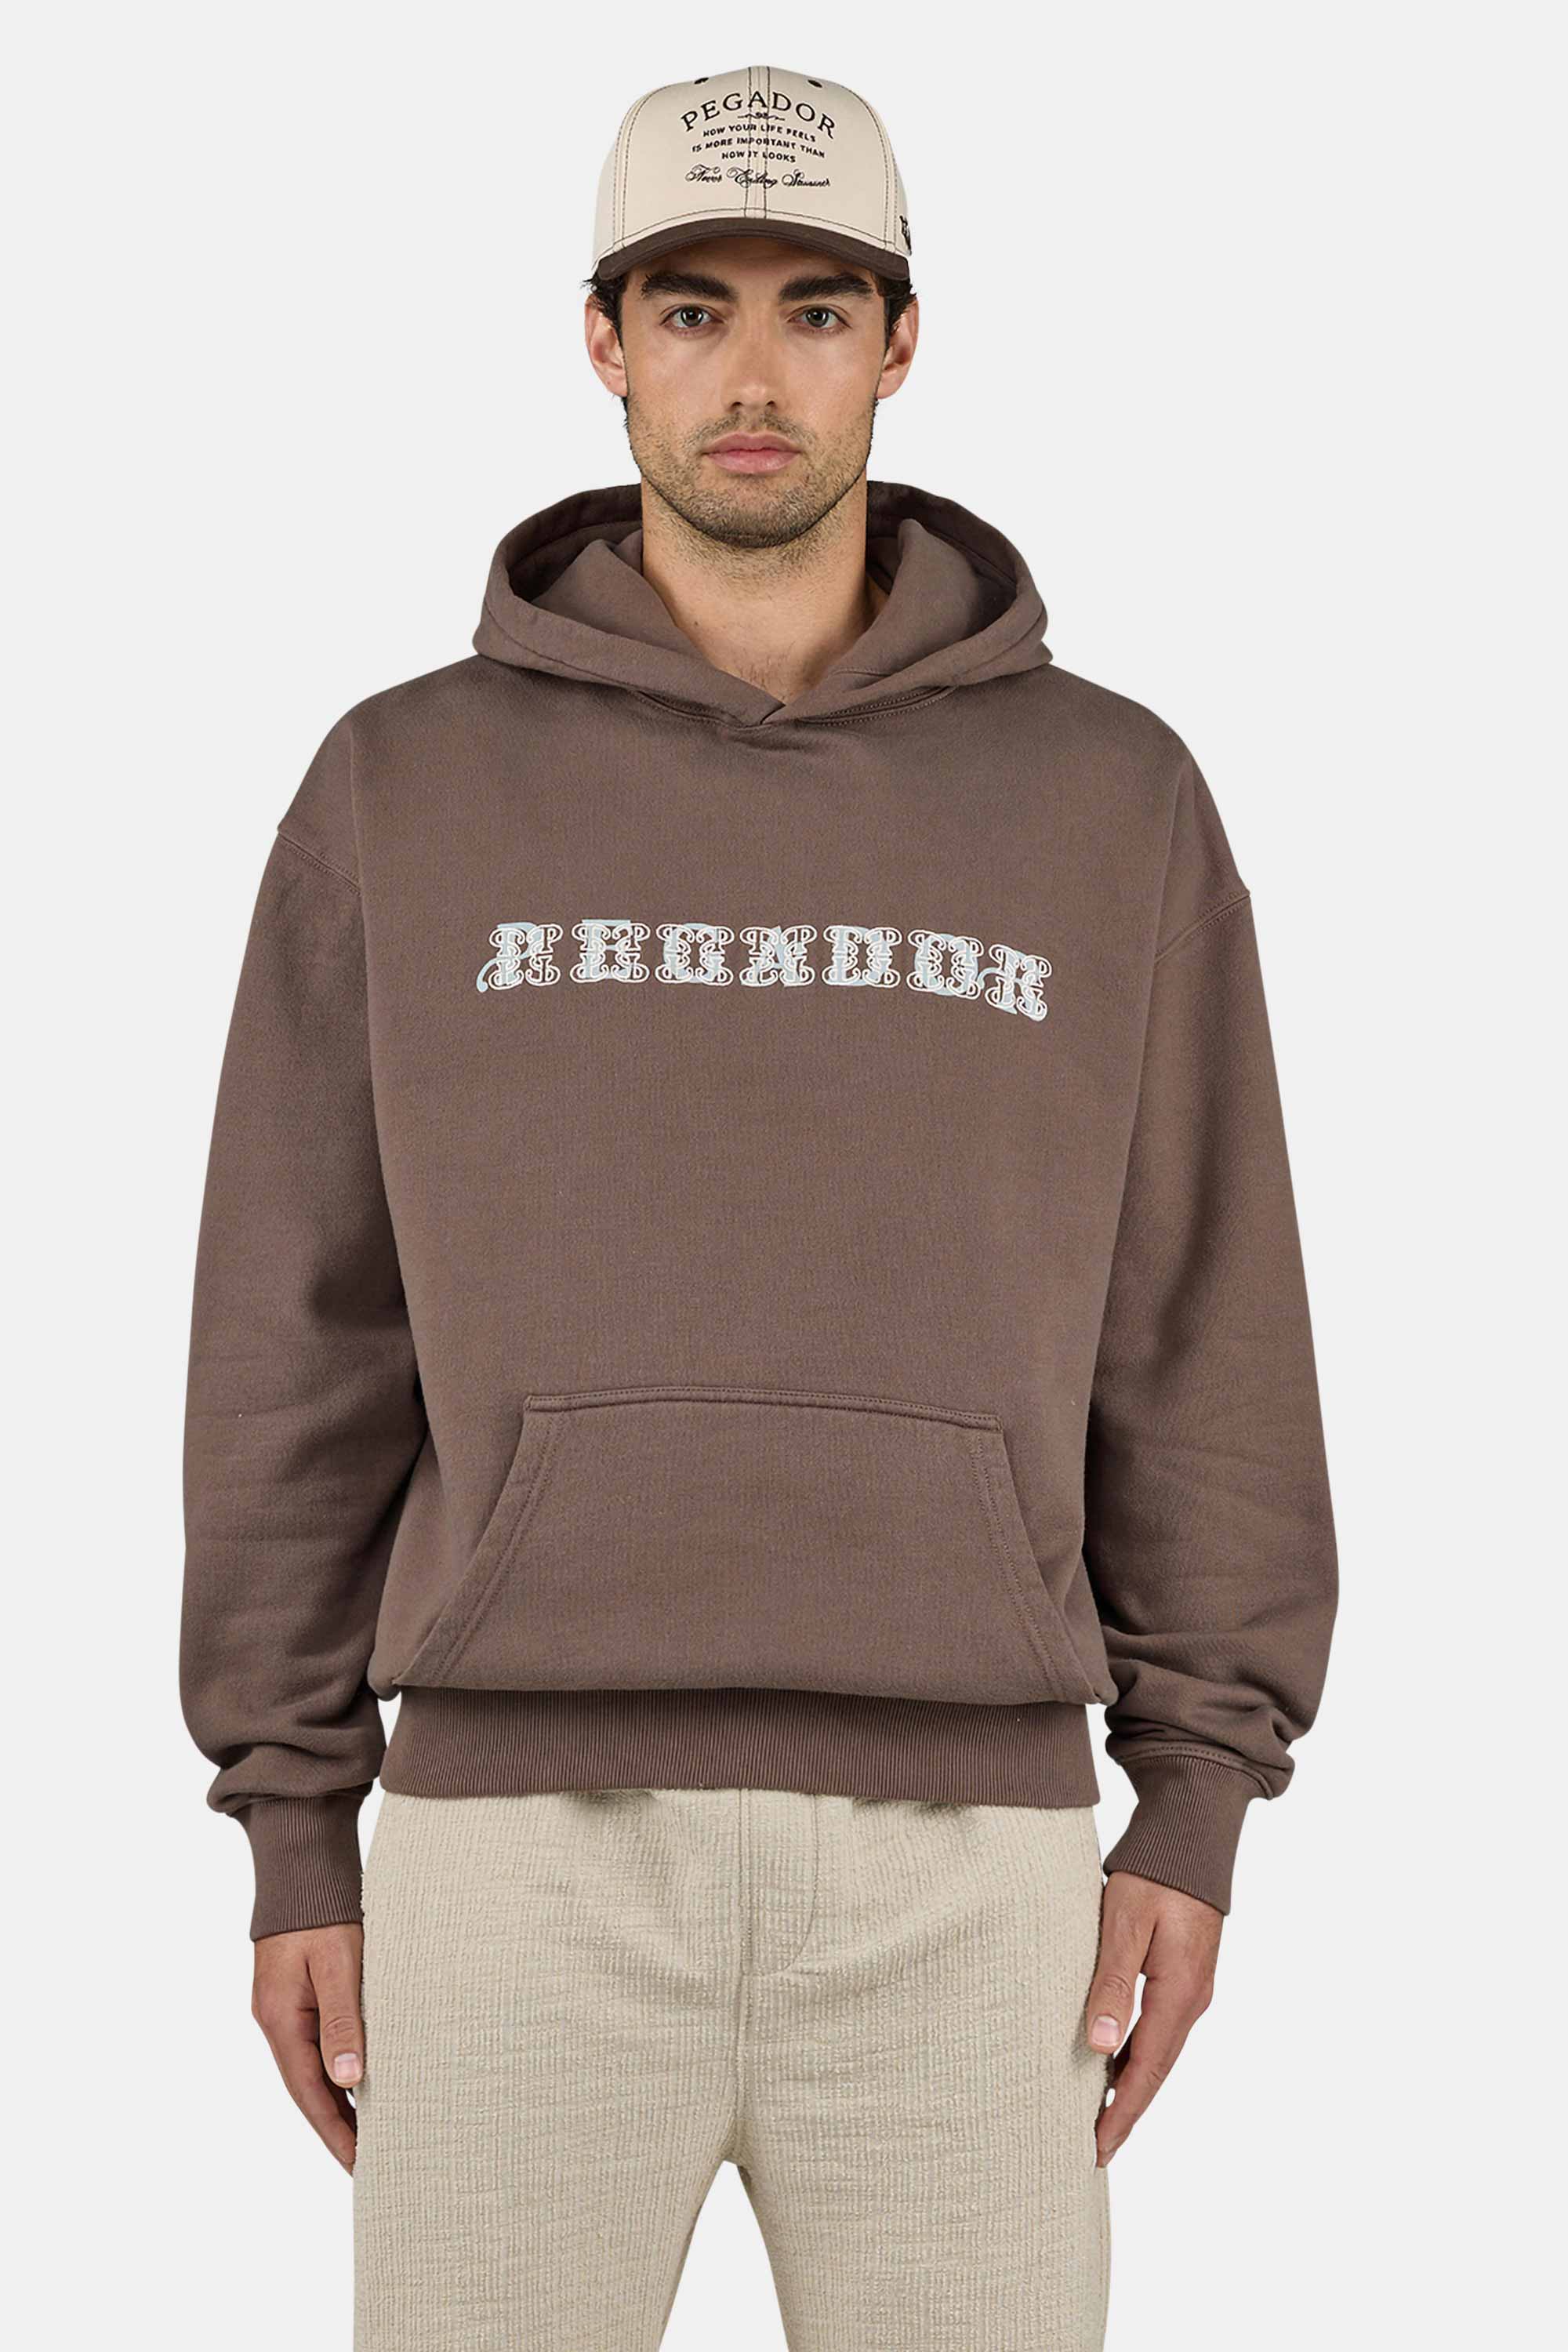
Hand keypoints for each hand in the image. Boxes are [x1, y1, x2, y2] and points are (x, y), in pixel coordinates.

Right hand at [251, 1922, 364, 2171]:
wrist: (300, 1867)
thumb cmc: (322, 1912)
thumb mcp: (338, 1965)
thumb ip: (342, 2020)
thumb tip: (348, 2079)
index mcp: (280, 2019)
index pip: (309, 2092)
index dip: (334, 2131)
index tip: (358, 2164)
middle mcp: (275, 2021)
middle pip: (306, 2088)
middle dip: (335, 2127)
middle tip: (366, 2163)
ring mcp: (282, 2009)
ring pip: (310, 2069)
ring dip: (336, 2102)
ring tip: (366, 2135)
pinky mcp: (294, 1996)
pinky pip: (314, 2045)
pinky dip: (333, 2070)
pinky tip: (354, 2082)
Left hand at [1085, 1869, 1220, 2164]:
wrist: (1194, 1836)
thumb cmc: (1155, 1873)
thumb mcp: (1125, 1923)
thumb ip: (1112, 1983)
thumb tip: (1100, 2046)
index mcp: (1179, 1993)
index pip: (1147, 2070)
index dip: (1120, 2112)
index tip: (1096, 2149)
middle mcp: (1192, 1999)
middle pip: (1156, 2071)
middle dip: (1125, 2111)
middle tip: (1093, 2150)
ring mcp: (1193, 1988)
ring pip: (1159, 2052)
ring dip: (1131, 2087)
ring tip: (1097, 2117)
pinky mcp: (1185, 1974)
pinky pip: (1161, 2030)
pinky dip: (1138, 2056)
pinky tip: (1115, 2063)